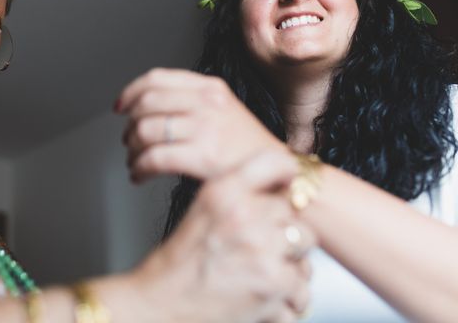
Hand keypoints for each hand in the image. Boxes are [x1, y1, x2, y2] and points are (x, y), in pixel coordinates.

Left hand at [115, 68, 283, 181]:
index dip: (131, 92)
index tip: (120, 106)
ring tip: (134, 160)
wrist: (280, 174)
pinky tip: (139, 175)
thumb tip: (148, 106)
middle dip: (129, 125)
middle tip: (127, 139)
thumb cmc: (247, 148)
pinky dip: (139, 168)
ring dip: (132, 149)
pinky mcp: (203, 156)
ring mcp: (206, 128)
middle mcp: (207, 102)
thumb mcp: (224, 109)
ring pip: (146, 131)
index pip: (157, 79)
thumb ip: (191, 101)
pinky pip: (154, 158)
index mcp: (210, 87)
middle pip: (147, 105)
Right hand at [128, 149, 313, 322]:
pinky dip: (288, 301)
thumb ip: (238, 196)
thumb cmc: (178, 264)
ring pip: (305, 248)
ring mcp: (263, 247)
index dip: (287, 174)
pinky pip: (303, 287)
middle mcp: (244, 213)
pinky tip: (264, 299)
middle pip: (294, 212)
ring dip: (291, 264)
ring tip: (262, 274)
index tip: (290, 184)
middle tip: (259, 248)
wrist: (161, 304)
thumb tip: (280, 192)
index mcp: (223, 191)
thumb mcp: (202, 211)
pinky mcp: (275, 283)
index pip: (273, 162)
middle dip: (283, 232)